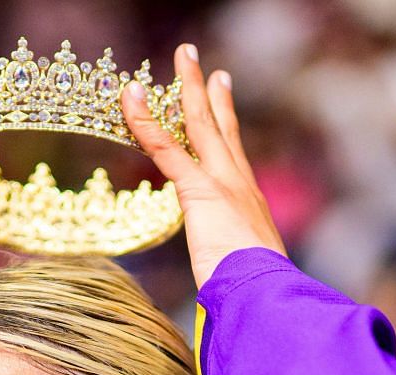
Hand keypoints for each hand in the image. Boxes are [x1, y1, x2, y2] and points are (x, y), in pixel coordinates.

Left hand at [120, 45, 285, 288]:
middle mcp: (239, 183)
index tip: (222, 91)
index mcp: (249, 202)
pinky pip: (165, 147)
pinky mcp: (199, 190)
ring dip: (186, 87)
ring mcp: (221, 182)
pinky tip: (132, 95)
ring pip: (199, 124)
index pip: (233, 153)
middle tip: (203, 64)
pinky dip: (145, 120)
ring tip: (182, 56)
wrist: (264, 295)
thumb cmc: (256, 296)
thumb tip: (226, 288)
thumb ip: (234, 268)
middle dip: (209, 92)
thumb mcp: (246, 276)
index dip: (226, 121)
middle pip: (220, 127)